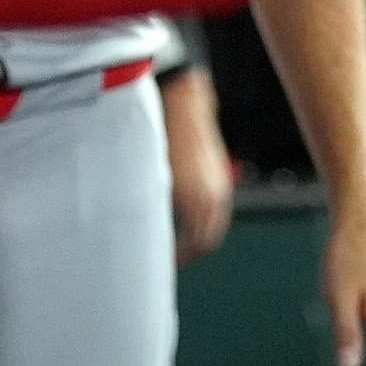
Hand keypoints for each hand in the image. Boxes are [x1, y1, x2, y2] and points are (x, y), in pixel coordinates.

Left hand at [160, 66, 234, 265]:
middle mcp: (215, 196)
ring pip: (215, 222)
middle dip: (192, 250)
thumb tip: (145, 236)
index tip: (166, 262)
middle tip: (171, 257)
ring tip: (176, 237)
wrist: (182, 102)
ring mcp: (220, 183)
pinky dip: (204, 217)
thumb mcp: (152, 180)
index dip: (181, 258)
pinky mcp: (218, 171)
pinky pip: (216, 205)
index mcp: (199, 202)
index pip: (197, 246)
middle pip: (210, 238)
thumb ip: (152, 211)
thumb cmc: (160, 138)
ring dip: (199, 233)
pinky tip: (184, 213)